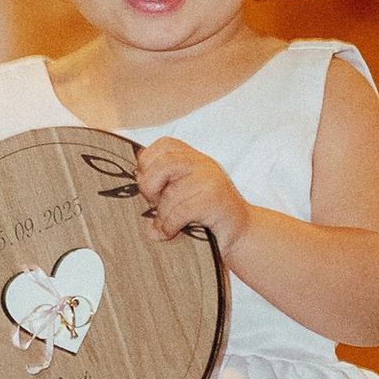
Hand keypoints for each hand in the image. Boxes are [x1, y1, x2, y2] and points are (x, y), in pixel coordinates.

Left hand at [133, 137, 248, 256]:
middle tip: (152, 203)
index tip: (149, 185)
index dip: (147, 163)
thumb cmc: (207, 216)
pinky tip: (170, 233)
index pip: (163, 145)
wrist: (243, 234)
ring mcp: (210, 180)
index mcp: (193, 158)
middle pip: (163, 162)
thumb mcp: (184, 192)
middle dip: (149, 185)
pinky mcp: (214, 200)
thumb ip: (164, 183)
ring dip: (162, 214)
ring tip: (164, 225)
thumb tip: (136, 178)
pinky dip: (169, 225)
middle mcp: (203, 164)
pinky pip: (180, 211)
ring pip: (170, 193)